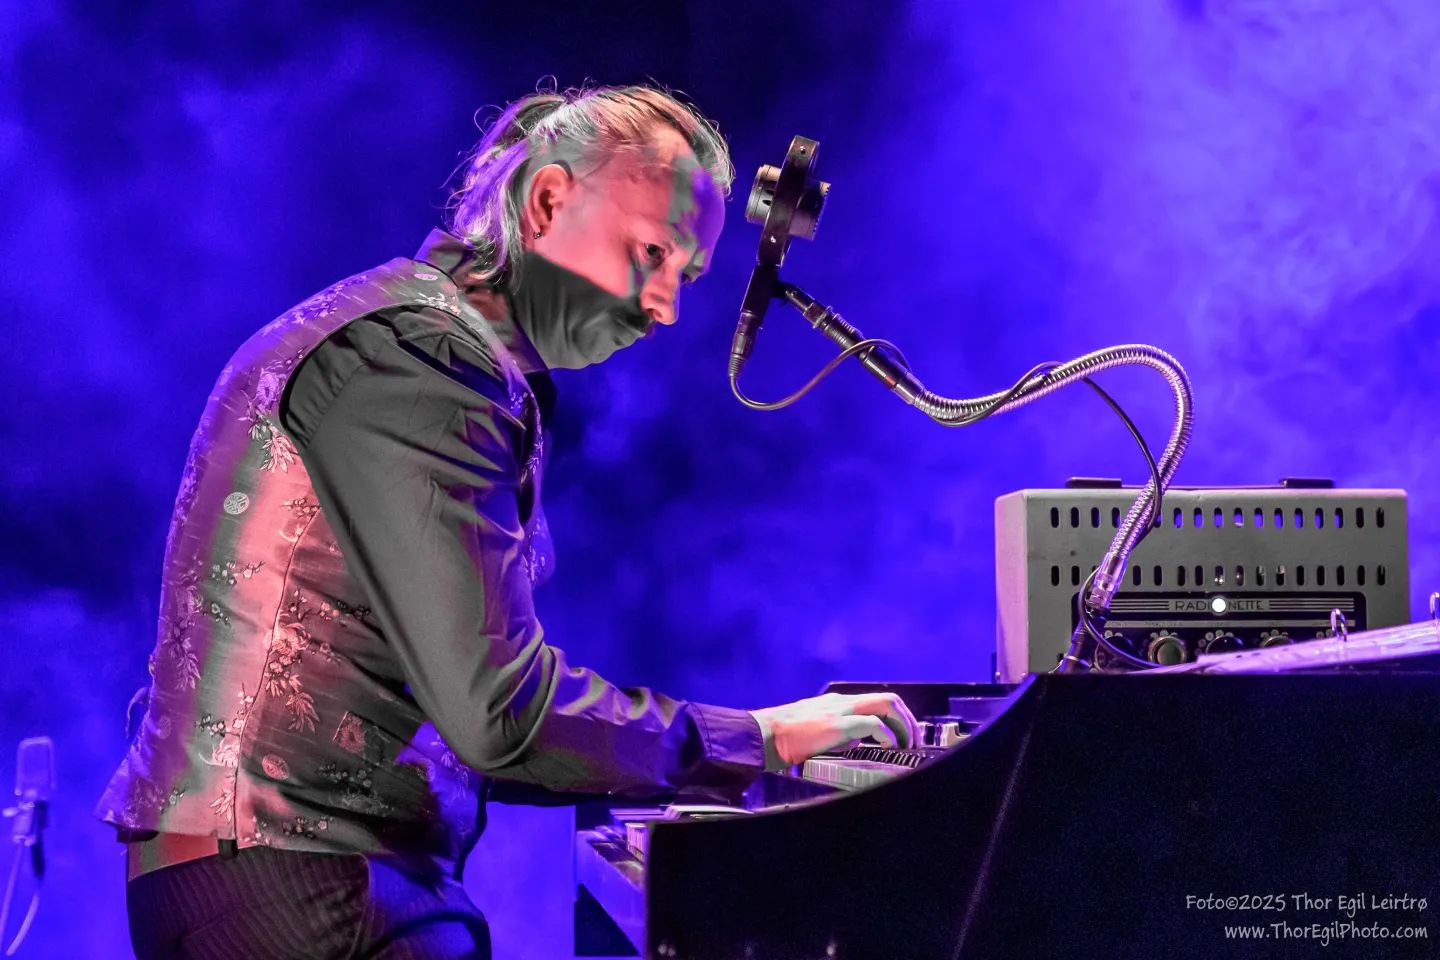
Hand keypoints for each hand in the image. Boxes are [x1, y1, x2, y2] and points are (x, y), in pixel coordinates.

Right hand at [750, 692, 919, 770]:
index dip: (899, 718)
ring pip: (886, 704)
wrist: (760, 735)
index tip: (906, 736)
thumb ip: (839, 733)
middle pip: (889, 699)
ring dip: (903, 726)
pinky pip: (872, 724)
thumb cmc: (782, 737)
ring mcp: (840, 711)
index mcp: (837, 703)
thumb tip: (858, 741)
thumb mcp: (816, 731)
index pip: (878, 701)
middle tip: (914, 742)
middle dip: (909, 721)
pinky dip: (887, 735)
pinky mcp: (835, 725)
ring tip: (907, 745)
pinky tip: (888, 747)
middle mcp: (842, 702)